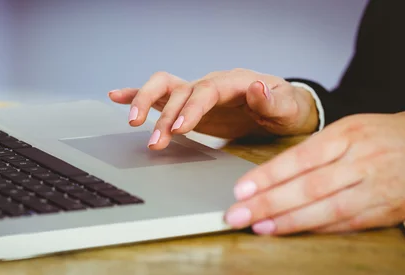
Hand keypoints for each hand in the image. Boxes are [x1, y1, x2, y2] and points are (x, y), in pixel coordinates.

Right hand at [108, 69, 319, 149]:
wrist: (282, 108)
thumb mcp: (288, 107)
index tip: (178, 128)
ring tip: (132, 122)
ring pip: (164, 86)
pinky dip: (137, 94)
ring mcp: (197, 91)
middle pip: (180, 89)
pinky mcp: (188, 103)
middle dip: (164, 115)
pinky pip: (160, 94)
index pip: (206, 91)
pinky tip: (117, 96)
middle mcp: (211, 83)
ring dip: (146, 103)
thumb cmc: (286, 108)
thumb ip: (273, 100)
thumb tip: (256, 87)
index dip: (190, 108)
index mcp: (234, 82)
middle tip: (155, 140)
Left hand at [223, 111, 404, 234]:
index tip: (241, 189)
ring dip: (289, 221)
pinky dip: (317, 230)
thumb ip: (311, 151)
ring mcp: (376, 188)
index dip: (268, 176)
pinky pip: (347, 224)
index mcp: (348, 135)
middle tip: (237, 214)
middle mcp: (362, 161)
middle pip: (309, 187)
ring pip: (327, 209)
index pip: (300, 158)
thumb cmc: (381, 136)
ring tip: (260, 227)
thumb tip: (269, 175)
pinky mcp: (387, 211)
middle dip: (268, 203)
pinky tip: (292, 232)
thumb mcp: (346, 130)